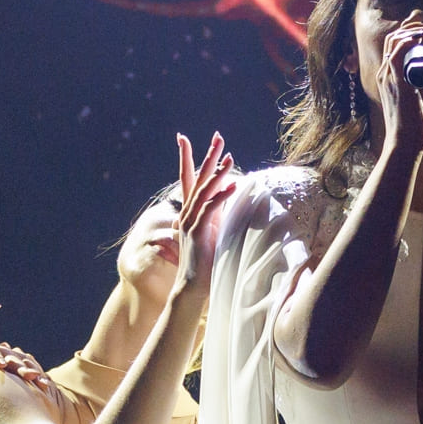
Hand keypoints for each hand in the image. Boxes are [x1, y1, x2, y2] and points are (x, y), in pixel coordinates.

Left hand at [0, 340, 48, 396]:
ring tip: (29, 376)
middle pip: (12, 358)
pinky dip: (42, 378)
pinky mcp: (39, 377)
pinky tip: (44, 384)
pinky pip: (41, 375)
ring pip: (27, 365)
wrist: (16, 408)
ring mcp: (25, 368)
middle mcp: (9, 361)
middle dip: (14, 362)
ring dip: (29, 369)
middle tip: (16, 368)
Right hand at [172, 131, 239, 296]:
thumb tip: (234, 203)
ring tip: (230, 158)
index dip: (193, 158)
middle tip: (218, 137)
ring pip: (204, 191)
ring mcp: (190, 222)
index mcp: (192, 212)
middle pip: (198, 178)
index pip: (192, 179)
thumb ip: (220, 217)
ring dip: (218, 173)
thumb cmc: (206, 264)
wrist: (192, 287)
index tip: (198, 142)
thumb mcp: (215, 235)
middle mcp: (188, 213)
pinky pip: (210, 209)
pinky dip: (221, 196)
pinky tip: (233, 185)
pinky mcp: (197, 231)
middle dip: (209, 157)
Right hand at [371, 20, 422, 152]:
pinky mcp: (395, 82)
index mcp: (391, 74)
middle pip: (396, 36)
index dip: (416, 31)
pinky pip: (398, 52)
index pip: (397, 42)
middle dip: (417, 27)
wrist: (407, 143)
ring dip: (416, 31)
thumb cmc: (417, 123)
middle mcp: (386, 72)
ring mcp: (388, 76)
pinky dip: (411, 40)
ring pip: (396, 39)